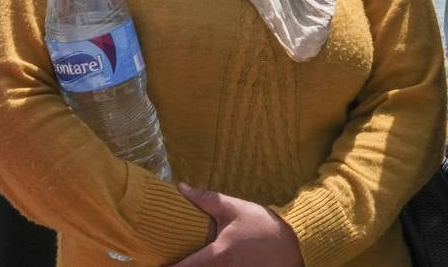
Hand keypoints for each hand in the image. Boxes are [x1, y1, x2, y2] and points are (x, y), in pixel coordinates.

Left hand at [174, 183, 302, 266]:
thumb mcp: (235, 209)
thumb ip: (207, 200)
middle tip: (165, 258)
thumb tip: (181, 187)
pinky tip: (205, 262)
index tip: (153, 263)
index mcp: (216, 255)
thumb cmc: (263, 226)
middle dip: (179, 266)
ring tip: (184, 259)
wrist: (294, 246)